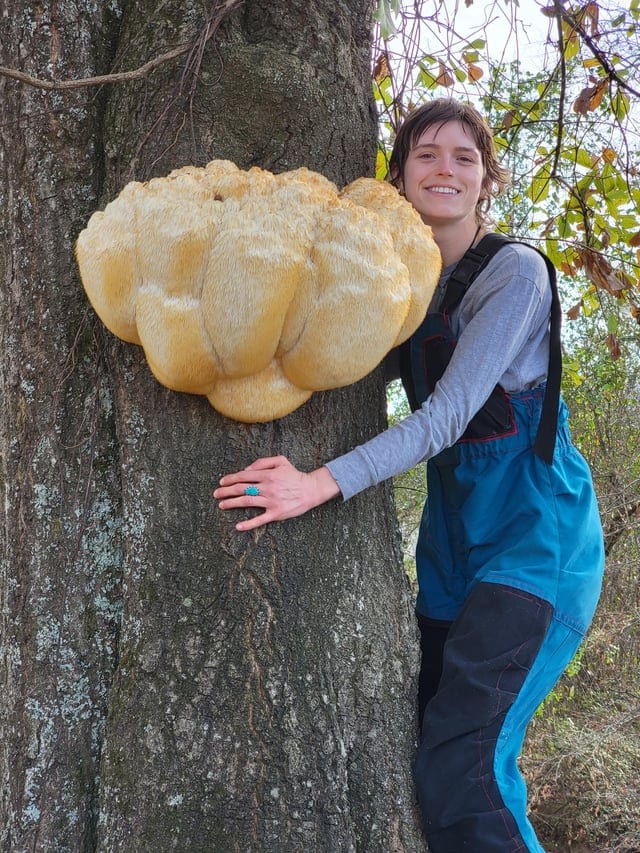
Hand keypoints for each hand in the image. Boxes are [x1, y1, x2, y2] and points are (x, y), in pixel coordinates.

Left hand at [214, 455, 340, 531]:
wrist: (311, 490)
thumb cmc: (294, 475)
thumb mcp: (280, 461)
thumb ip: (262, 462)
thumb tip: (246, 469)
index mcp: (267, 474)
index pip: (244, 476)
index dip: (230, 478)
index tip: (222, 481)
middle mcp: (267, 487)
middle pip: (242, 489)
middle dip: (226, 491)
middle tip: (216, 494)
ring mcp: (271, 501)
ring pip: (247, 501)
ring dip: (232, 503)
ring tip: (222, 505)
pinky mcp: (276, 513)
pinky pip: (260, 519)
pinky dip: (248, 524)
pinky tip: (238, 526)